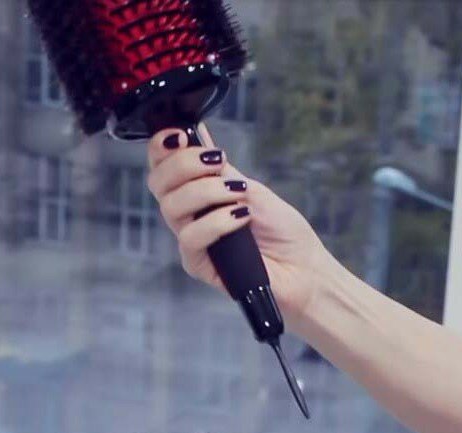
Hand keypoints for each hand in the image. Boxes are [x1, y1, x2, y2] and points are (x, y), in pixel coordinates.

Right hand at [146, 124, 334, 327]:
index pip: (164, 167)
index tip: (180, 134)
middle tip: (217, 161)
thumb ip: (220, 170)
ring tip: (239, 194)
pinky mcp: (198, 264)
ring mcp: (192, 240)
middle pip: (158, 183)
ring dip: (205, 191)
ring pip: (171, 207)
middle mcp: (189, 215)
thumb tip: (199, 135)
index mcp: (197, 193)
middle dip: (182, 163)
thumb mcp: (251, 189)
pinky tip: (241, 218)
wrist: (303, 269)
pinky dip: (216, 222)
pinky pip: (190, 238)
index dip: (161, 147)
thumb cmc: (282, 232)